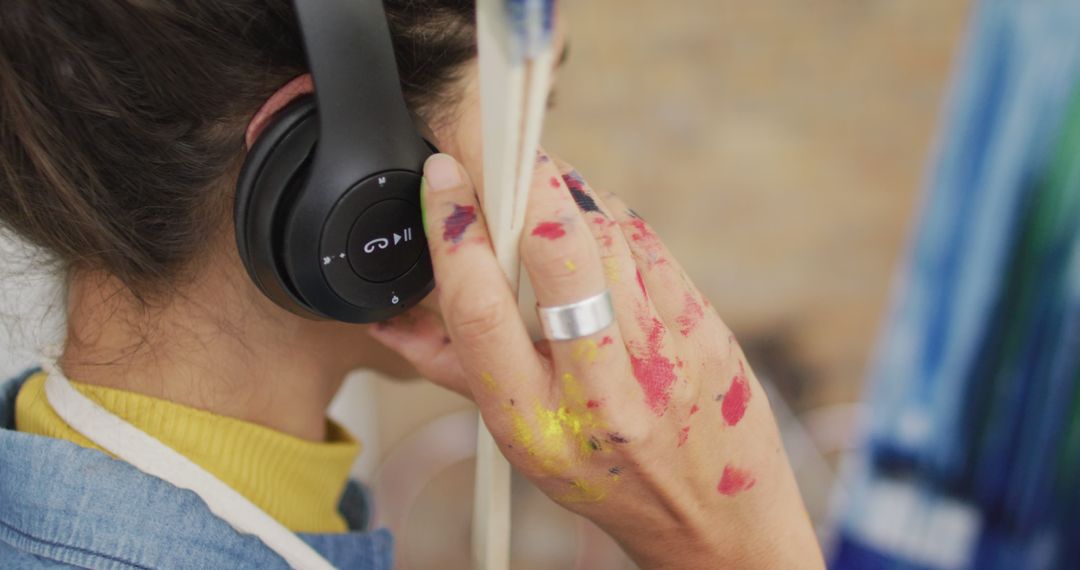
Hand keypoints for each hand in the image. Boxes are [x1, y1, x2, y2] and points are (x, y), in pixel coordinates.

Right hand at [369, 152, 822, 568]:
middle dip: (522, 181)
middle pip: (557, 253)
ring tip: (539, 187)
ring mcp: (662, 354)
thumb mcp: (519, 442)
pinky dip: (606, 217)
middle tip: (498, 143)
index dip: (456, 229)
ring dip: (564, 191)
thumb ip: (451, 369)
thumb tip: (387, 318)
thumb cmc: (605, 477)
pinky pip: (644, 244)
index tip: (445, 176)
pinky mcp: (704, 327)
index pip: (480, 308)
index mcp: (536, 423)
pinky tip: (589, 221)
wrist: (713, 516)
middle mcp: (601, 389)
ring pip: (605, 233)